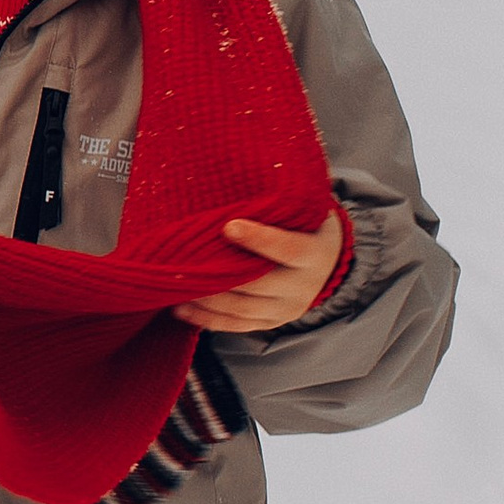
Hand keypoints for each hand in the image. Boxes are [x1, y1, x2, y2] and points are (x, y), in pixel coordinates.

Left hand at [175, 208, 343, 335]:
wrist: (326, 261)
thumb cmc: (303, 225)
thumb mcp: (302, 211)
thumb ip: (279, 203)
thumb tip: (242, 178)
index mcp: (314, 254)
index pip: (288, 249)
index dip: (259, 239)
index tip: (228, 226)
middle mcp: (304, 286)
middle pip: (258, 285)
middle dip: (220, 274)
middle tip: (185, 261)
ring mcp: (287, 309)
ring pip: (242, 309)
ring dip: (207, 300)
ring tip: (177, 285)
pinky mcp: (270, 323)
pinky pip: (236, 325)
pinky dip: (207, 319)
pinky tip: (181, 309)